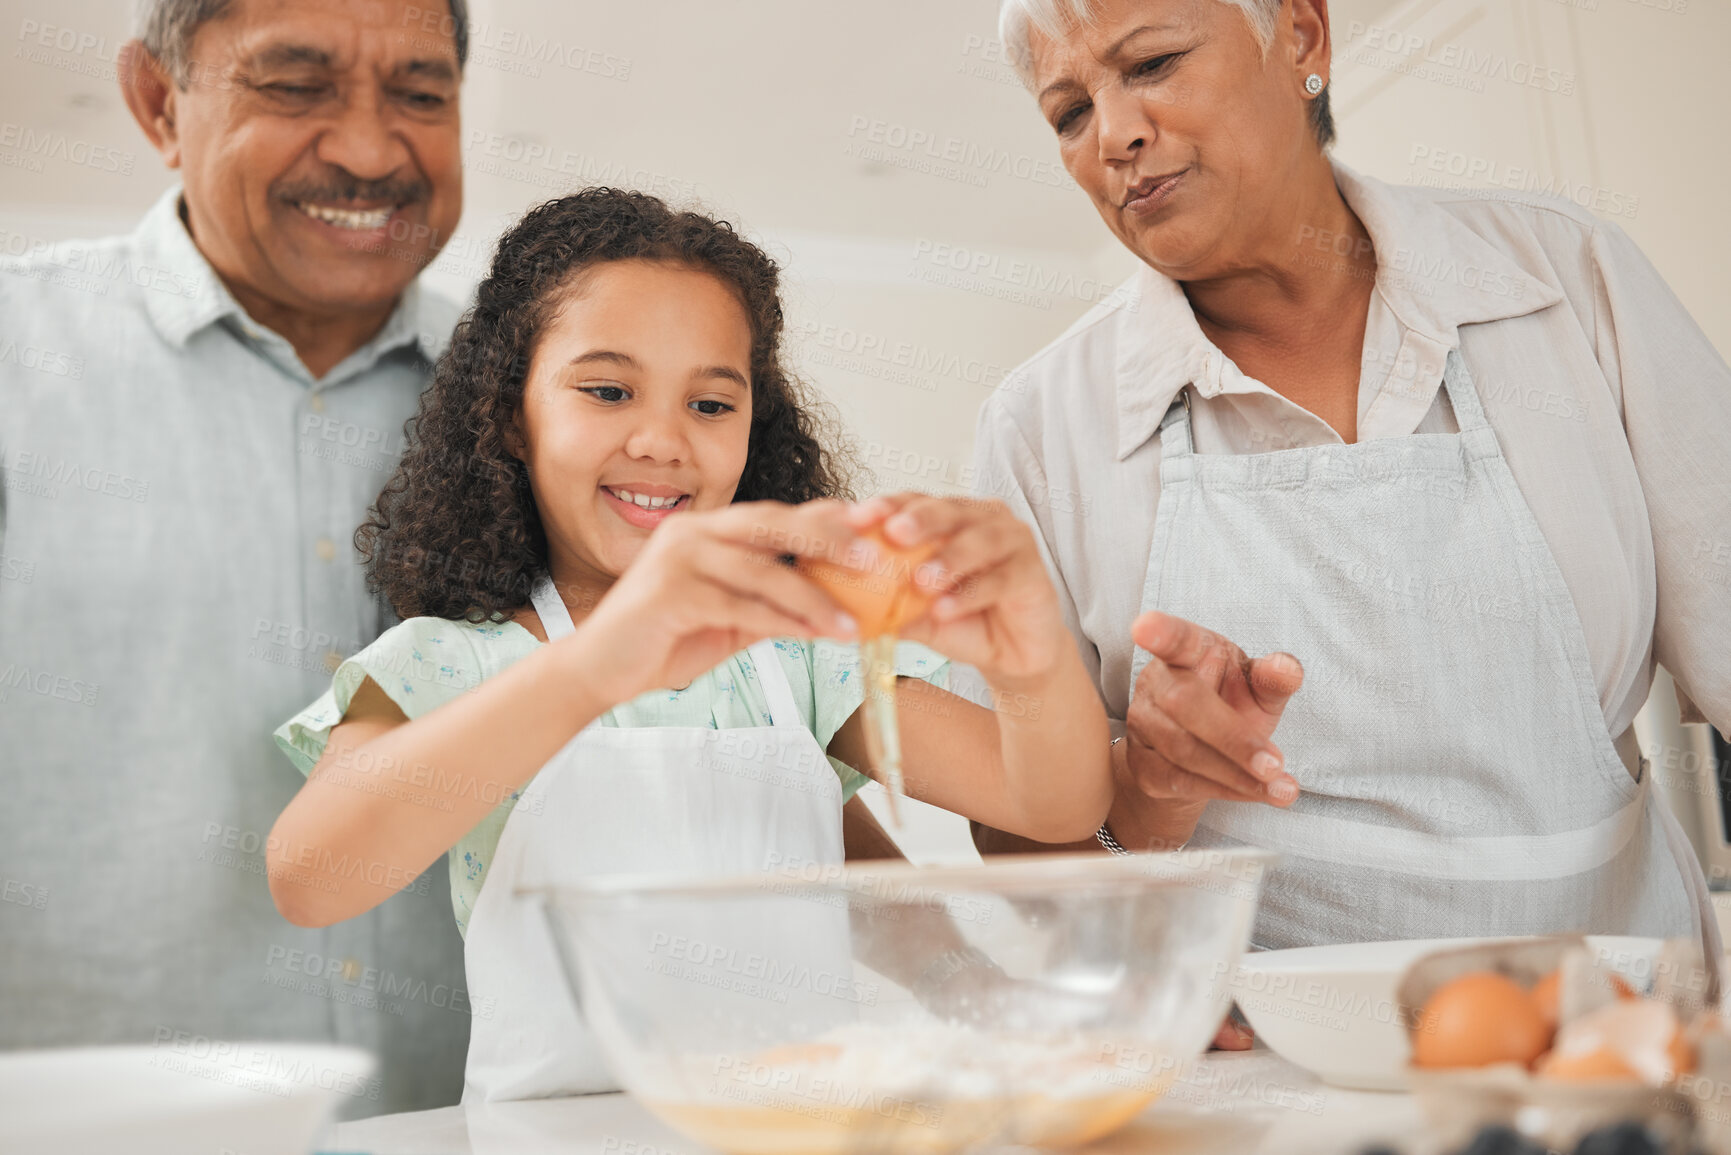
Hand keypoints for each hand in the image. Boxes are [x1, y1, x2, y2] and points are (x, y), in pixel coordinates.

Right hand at [564, 500, 866, 702]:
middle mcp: (691, 532)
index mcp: (706, 529)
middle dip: (828, 540)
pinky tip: (811, 636)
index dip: (825, 519)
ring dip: (813, 598)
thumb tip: (829, 604)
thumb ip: (769, 603)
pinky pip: (738, 605)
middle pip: (772, 525)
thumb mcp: (727, 618)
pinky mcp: (670, 594)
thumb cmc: (663, 640)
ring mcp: (678, 559)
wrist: (600, 670)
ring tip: (853, 622)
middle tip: (876, 558)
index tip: (873, 528)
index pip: (775, 516)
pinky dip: (779, 622)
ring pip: (761, 570)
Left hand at [849, 493, 1067, 685]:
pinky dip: (970, 594)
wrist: (1012, 655)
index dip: (887, 506)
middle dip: (920, 520)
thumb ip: (885, 602)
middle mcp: (982, 519)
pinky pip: (1000, 579)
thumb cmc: (962, 622)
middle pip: (948, 510)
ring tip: (921, 582)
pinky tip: (946, 609)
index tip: (857, 518)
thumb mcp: (916, 614)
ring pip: (979, 541)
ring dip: (948, 560)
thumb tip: (837, 604)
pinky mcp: (1034, 572)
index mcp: (950, 518)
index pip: (915, 501)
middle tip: (893, 534)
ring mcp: (1013, 541)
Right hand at [1120, 612, 1303, 827]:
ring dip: (1236, 773)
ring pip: (1183, 749)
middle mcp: (1157, 683)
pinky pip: (1180, 781)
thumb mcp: (1259, 690)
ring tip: (1280, 788)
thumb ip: (1274, 679)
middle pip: (1183, 703)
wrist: (1202, 757)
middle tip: (1275, 763)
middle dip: (1232, 738)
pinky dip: (1224, 790)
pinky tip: (1255, 794)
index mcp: (1189, 653)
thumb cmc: (1232, 706)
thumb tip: (1288, 669)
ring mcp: (1143, 723)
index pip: (1174, 639)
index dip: (1160, 632)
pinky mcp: (1142, 764)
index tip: (1144, 627)